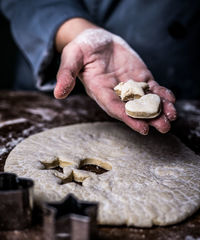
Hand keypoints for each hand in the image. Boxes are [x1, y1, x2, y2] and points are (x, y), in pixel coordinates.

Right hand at [54, 27, 175, 134]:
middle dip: (149, 118)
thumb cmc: (81, 49)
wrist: (96, 41)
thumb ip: (66, 74)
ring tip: (172, 116)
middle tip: (164, 127)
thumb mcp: (71, 57)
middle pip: (133, 109)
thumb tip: (57, 93)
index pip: (114, 108)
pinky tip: (171, 99)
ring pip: (146, 101)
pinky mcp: (140, 78)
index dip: (127, 118)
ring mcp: (130, 86)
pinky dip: (162, 94)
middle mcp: (116, 93)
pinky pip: (152, 88)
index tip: (142, 128)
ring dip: (160, 109)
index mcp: (99, 91)